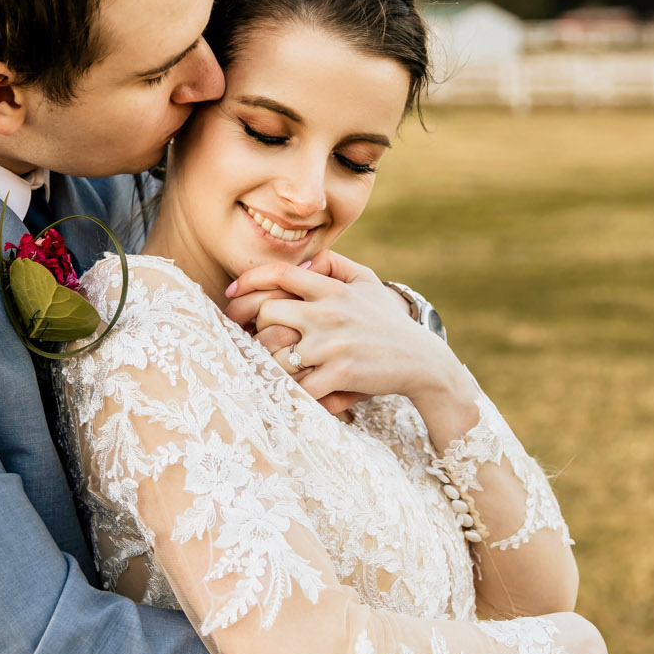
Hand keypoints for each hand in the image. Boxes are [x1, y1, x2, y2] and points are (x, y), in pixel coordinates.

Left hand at [226, 252, 469, 420]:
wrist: (421, 360)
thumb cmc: (388, 322)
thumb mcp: (368, 283)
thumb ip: (335, 265)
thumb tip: (302, 261)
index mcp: (332, 290)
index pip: (280, 274)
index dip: (249, 280)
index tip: (232, 294)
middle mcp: (328, 313)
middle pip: (268, 314)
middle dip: (255, 328)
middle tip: (253, 340)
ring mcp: (332, 345)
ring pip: (276, 354)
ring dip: (270, 364)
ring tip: (274, 369)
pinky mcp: (340, 374)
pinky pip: (298, 385)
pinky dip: (291, 391)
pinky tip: (293, 392)